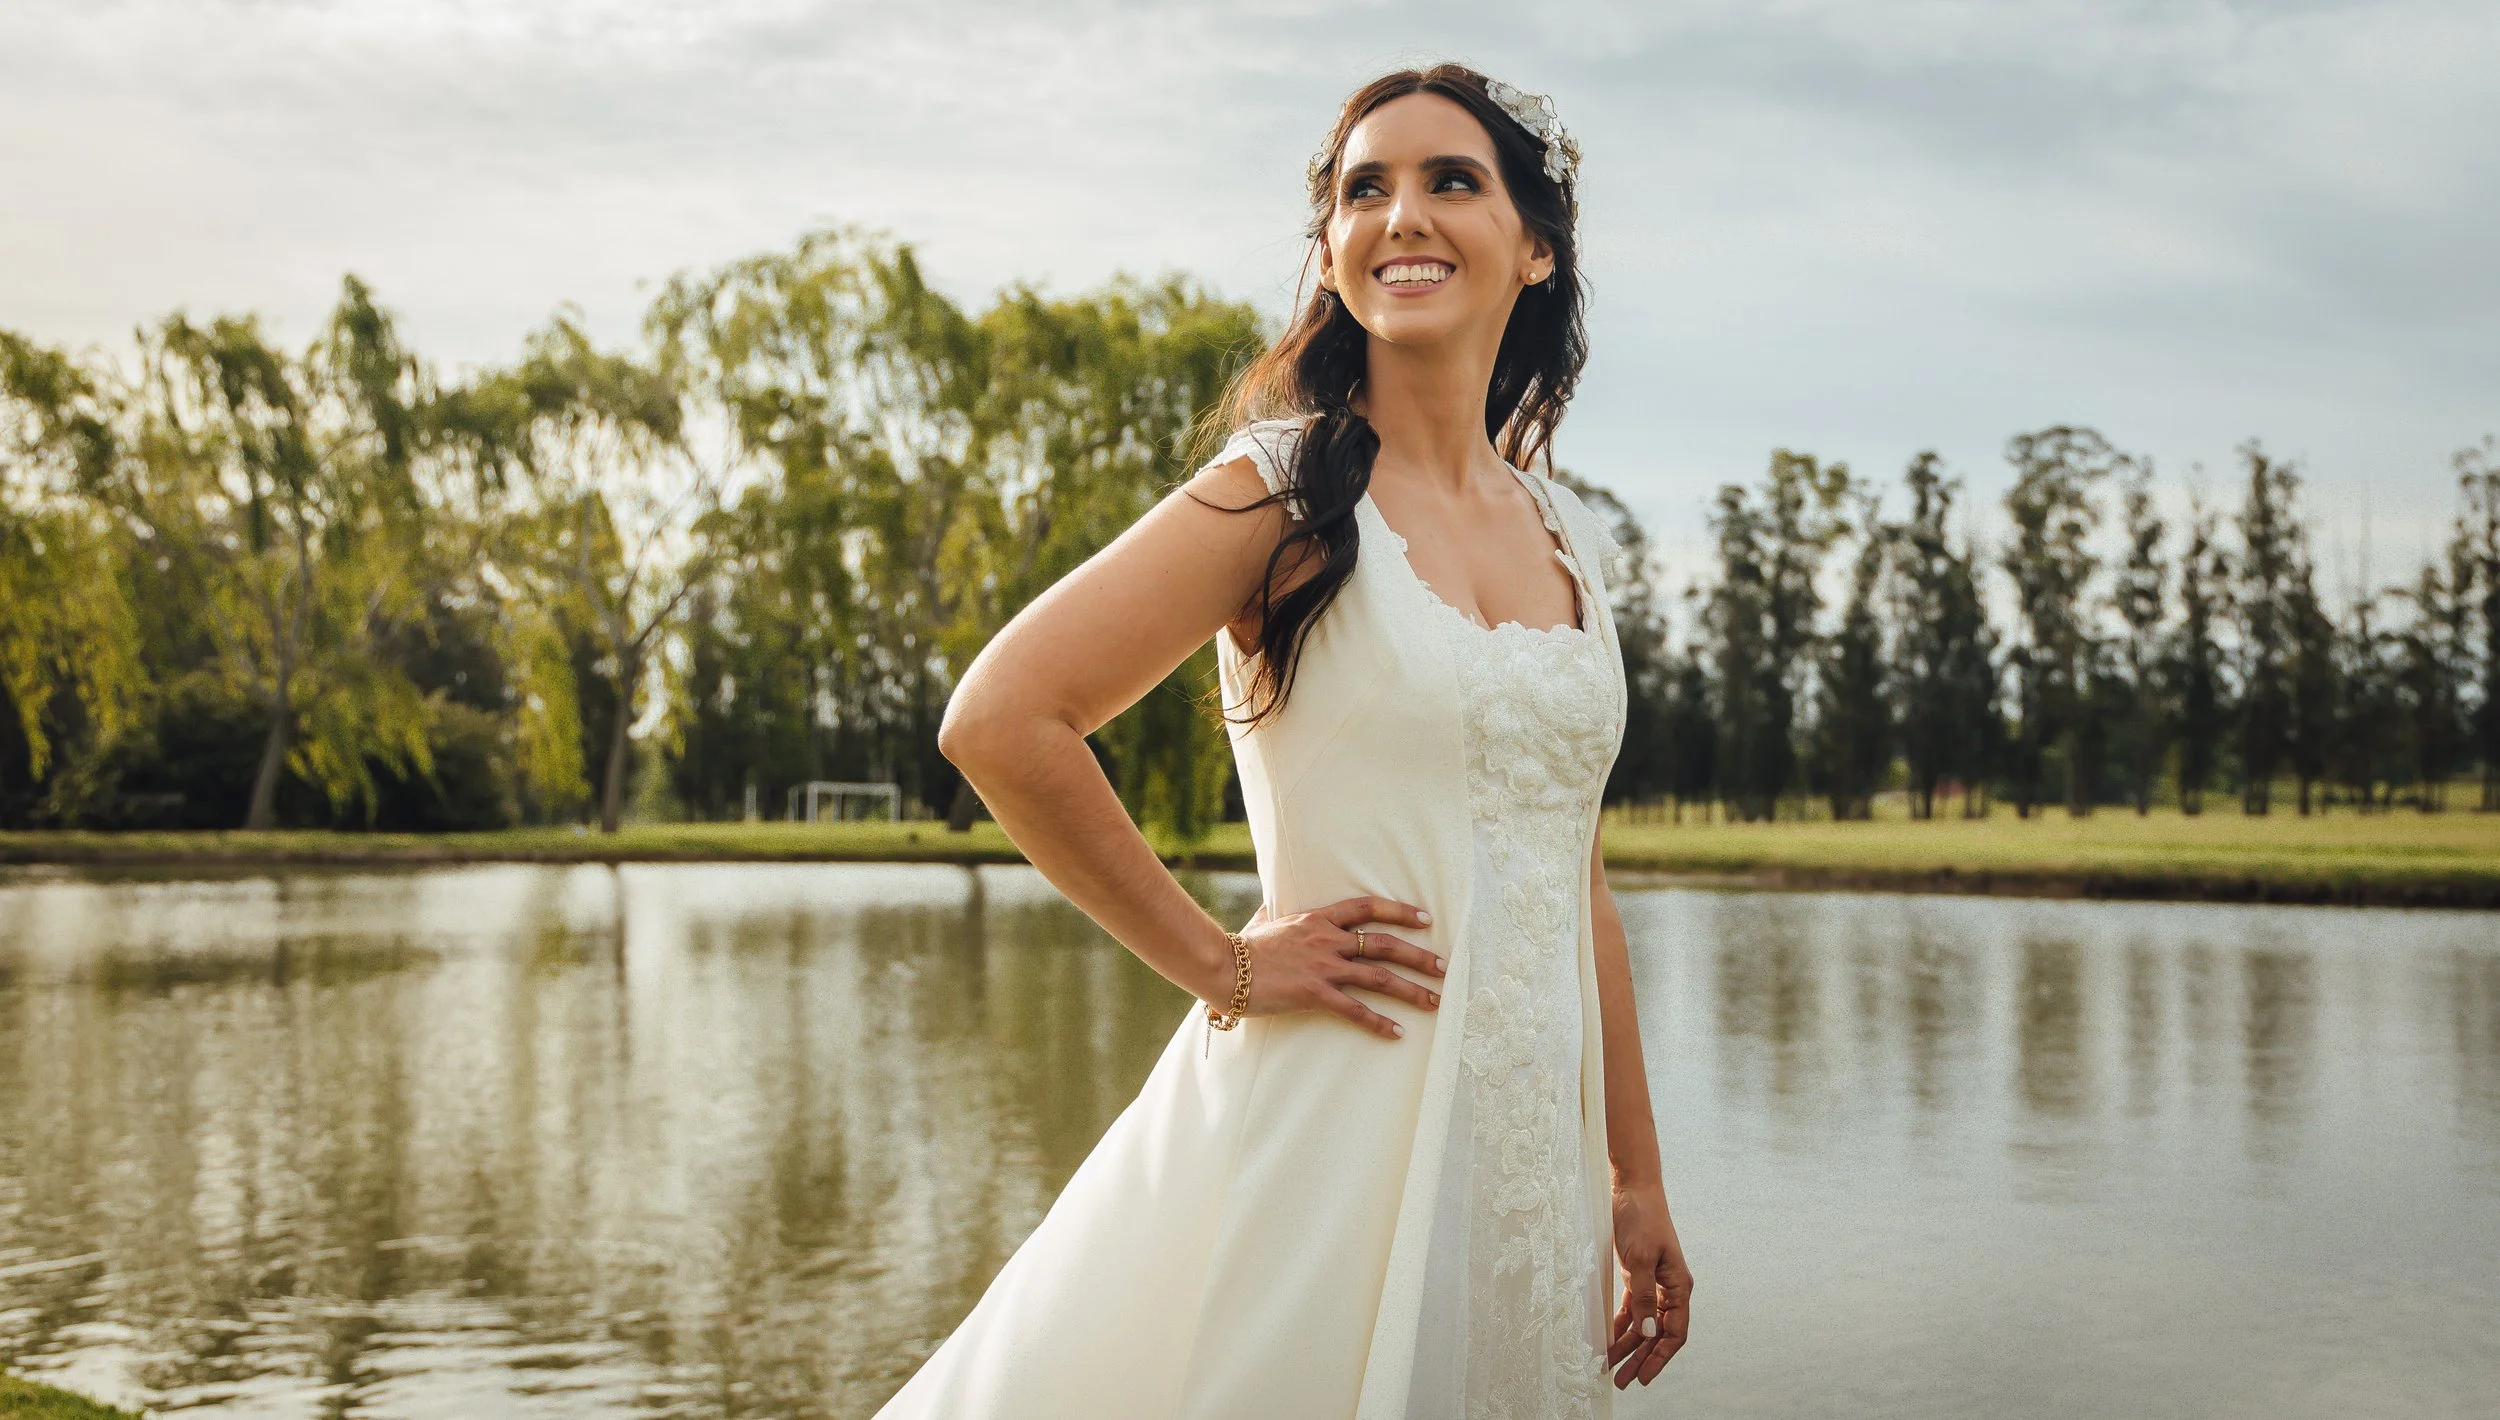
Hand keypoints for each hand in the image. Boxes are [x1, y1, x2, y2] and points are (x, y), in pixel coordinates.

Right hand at [1216, 895, 1443, 1040]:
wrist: (1224, 966)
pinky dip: (1379, 1022)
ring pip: (1379, 977)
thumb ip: (1273, 914)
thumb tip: (1269, 906)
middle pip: (1384, 944)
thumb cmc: (1240, 947)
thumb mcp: (1262, 922)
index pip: (1367, 908)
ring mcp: (1323, 967)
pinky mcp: (1315, 994)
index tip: (1425, 918)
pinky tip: (1397, 1032)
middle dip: (1418, 956)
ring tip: (1435, 1001)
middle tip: (1444, 967)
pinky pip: (1355, 1010)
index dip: (1400, 911)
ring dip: (1411, 989)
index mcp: (1318, 920)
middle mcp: (1327, 940)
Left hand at [1605, 1179, 1691, 1387]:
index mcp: (1678, 1286)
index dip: (1660, 1358)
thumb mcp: (1639, 1260)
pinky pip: (1631, 1308)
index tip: (1643, 1379)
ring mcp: (1652, 1282)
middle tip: (1622, 1381)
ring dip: (1628, 1345)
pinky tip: (1608, 1339)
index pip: (1674, 1332)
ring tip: (1611, 1367)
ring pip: (1643, 1323)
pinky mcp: (1636, 1274)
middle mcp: (1669, 1288)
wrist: (1632, 1187)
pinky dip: (1620, 1324)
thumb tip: (1648, 1334)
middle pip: (1658, 1333)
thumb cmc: (1641, 1219)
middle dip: (1641, 1358)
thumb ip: (1642, 1298)